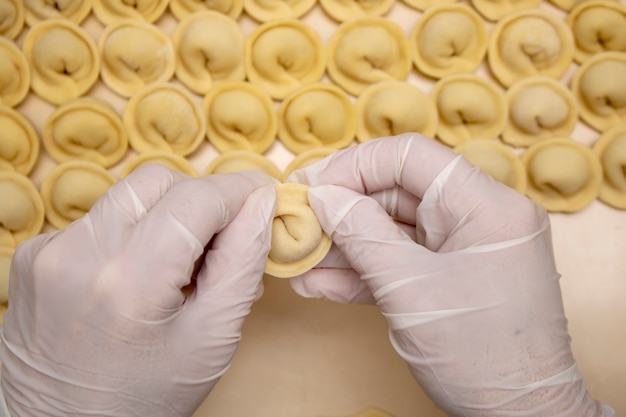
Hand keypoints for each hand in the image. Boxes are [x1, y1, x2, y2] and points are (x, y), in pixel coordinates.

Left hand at [0, 165, 275, 416]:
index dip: (240, 189)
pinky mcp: (36, 256)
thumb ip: (242, 264)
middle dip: (202, 199)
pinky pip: (100, 220)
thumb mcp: (210, 341)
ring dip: (167, 215)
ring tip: (181, 264)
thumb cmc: (141, 399)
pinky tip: (139, 277)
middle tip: (223, 239)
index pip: (198, 198)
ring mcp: (50, 251)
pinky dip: (132, 233)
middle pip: (159, 181)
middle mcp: (80, 252)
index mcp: (130, 279)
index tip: (265, 195)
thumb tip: (261, 204)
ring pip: (129, 195)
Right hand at [288, 133, 613, 415]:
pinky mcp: (450, 273)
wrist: (517, 416)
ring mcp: (464, 246)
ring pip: (393, 226)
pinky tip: (322, 281)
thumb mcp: (410, 290)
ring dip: (346, 243)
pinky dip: (364, 268)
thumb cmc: (483, 356)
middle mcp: (479, 217)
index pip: (410, 156)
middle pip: (397, 189)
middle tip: (302, 224)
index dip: (354, 166)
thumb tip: (323, 198)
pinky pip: (401, 257)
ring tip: (303, 259)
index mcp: (485, 206)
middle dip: (343, 209)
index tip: (312, 187)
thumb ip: (362, 237)